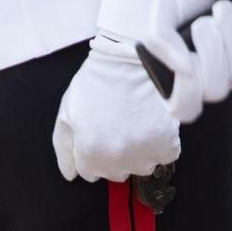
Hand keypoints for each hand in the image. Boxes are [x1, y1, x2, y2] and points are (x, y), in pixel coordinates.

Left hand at [52, 35, 180, 183]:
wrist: (133, 55)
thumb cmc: (98, 80)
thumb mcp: (68, 109)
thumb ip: (64, 147)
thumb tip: (71, 175)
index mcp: (90, 154)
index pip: (91, 172)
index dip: (94, 152)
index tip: (101, 133)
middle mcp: (116, 160)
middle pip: (116, 173)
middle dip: (115, 154)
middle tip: (119, 126)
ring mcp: (143, 154)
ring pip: (142, 166)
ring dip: (140, 151)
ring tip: (137, 122)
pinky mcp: (167, 145)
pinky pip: (165, 155)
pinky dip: (162, 143)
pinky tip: (153, 122)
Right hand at [146, 0, 231, 125]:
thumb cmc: (186, 0)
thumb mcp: (163, 12)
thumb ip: (160, 40)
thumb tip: (183, 68)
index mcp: (180, 81)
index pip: (186, 109)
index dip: (187, 87)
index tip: (187, 55)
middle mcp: (208, 84)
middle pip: (215, 91)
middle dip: (210, 48)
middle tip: (202, 22)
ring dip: (228, 31)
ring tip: (220, 11)